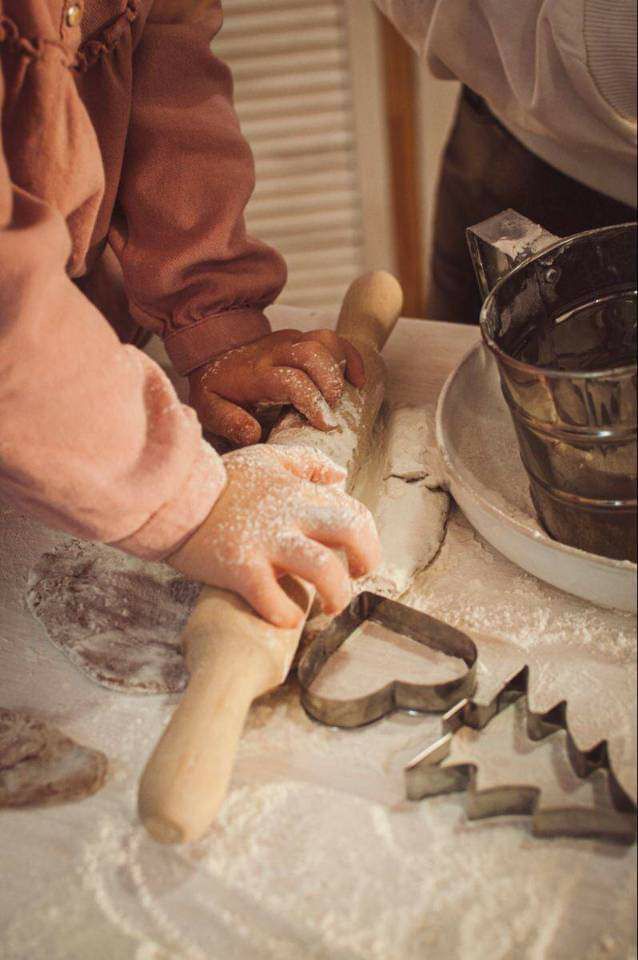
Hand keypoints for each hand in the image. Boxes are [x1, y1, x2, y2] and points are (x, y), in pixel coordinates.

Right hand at [167, 445, 379, 626]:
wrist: (172, 499)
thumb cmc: (221, 482)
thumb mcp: (267, 459)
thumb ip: (306, 462)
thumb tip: (340, 475)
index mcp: (300, 493)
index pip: (354, 512)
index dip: (367, 538)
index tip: (357, 557)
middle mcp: (291, 516)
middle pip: (352, 532)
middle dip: (367, 559)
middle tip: (356, 577)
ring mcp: (267, 544)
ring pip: (324, 570)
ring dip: (337, 595)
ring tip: (329, 606)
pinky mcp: (241, 570)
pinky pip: (276, 602)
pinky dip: (287, 616)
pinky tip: (285, 618)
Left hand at [189, 329, 364, 446]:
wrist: (211, 353)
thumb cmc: (217, 389)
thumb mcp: (209, 409)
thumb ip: (228, 422)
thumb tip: (253, 434)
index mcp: (254, 373)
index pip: (290, 380)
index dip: (312, 401)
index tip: (325, 424)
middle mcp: (274, 352)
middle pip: (312, 353)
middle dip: (330, 383)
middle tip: (332, 410)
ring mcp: (289, 341)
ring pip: (325, 340)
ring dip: (342, 366)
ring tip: (344, 396)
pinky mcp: (300, 338)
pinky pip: (331, 338)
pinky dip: (350, 356)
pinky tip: (357, 379)